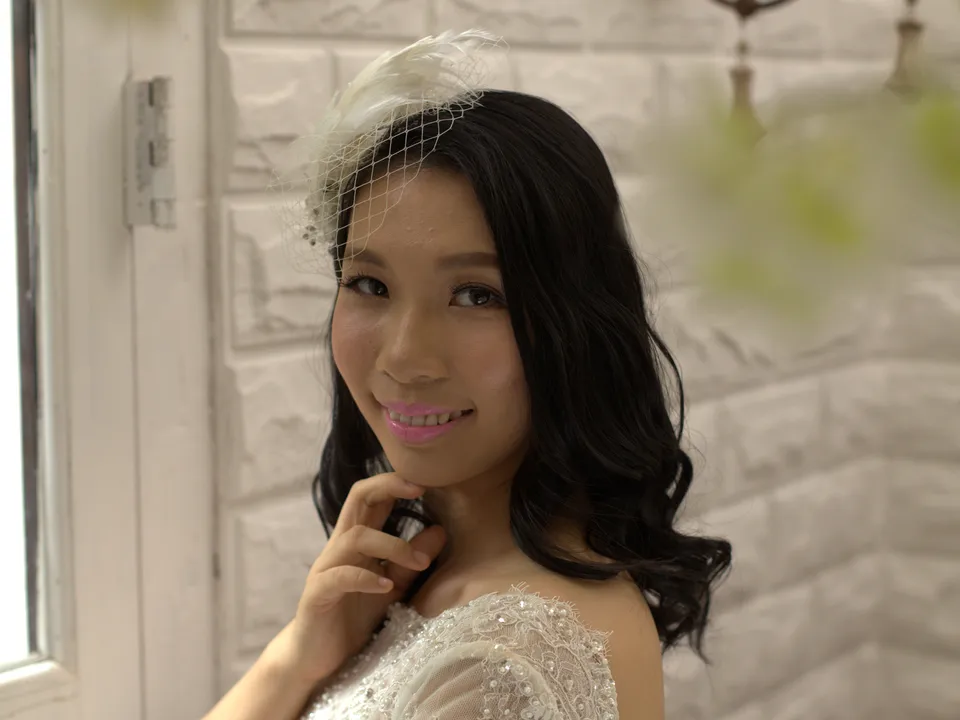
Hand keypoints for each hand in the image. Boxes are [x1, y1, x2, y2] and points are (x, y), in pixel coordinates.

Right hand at [274, 473, 445, 685]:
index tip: (428, 480)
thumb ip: (410, 560)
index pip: (372, 497)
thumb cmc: (353, 616)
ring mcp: (326, 568)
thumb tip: (441, 530)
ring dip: (391, 545)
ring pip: (355, 537)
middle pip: (357, 498)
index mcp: (357, 540)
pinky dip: (366, 578)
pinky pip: (340, 577)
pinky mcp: (317, 594)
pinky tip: (387, 587)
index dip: (396, 482)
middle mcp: (340, 546)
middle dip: (388, 486)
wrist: (317, 658)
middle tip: (420, 489)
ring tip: (418, 563)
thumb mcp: (391, 586)